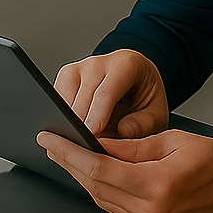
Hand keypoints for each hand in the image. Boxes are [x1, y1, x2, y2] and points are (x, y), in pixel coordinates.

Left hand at [36, 128, 212, 212]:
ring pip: (102, 199)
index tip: (50, 138)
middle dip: (69, 162)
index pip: (99, 170)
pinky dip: (100, 188)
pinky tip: (91, 171)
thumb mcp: (170, 140)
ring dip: (82, 175)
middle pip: (95, 187)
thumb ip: (129, 146)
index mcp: (158, 187)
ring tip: (66, 152)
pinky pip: (115, 207)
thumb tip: (95, 143)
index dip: (69, 153)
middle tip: (51, 141)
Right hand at [54, 49, 168, 137]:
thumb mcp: (157, 112)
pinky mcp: (65, 78)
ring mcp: (79, 69)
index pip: (108, 91)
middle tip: (83, 150)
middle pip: (83, 95)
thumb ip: (145, 122)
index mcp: (126, 64)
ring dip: (67, 123)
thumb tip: (123, 130)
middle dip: (80, 124)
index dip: (98, 114)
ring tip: (78, 146)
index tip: (91, 134)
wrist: (136, 82)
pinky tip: (70, 136)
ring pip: (64, 97)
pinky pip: (56, 101)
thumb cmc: (144, 97)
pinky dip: (60, 119)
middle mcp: (99, 63)